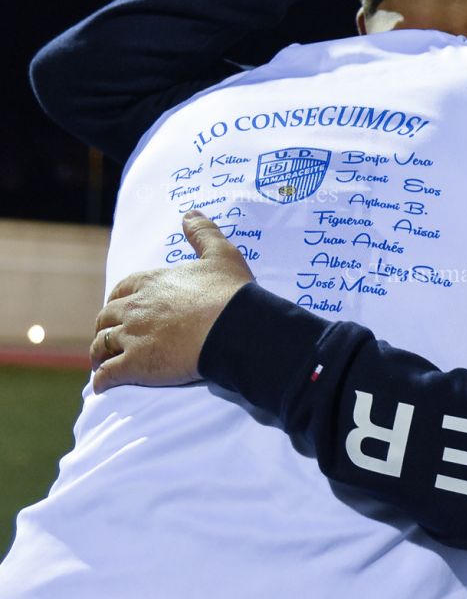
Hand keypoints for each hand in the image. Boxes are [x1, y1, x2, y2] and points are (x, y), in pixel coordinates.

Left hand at [91, 211, 254, 392]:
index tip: (119, 308)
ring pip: (102, 345)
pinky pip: (108, 374)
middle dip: (104, 327)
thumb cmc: (230, 292)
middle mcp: (135, 307)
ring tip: (101, 363)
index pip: (122, 290)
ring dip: (98, 354)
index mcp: (151, 282)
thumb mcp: (221, 254)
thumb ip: (203, 233)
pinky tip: (103, 385)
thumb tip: (190, 213)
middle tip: (109, 337)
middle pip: (106, 317)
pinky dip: (102, 380)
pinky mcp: (136, 365)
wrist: (235, 328)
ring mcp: (133, 337)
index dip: (118, 300)